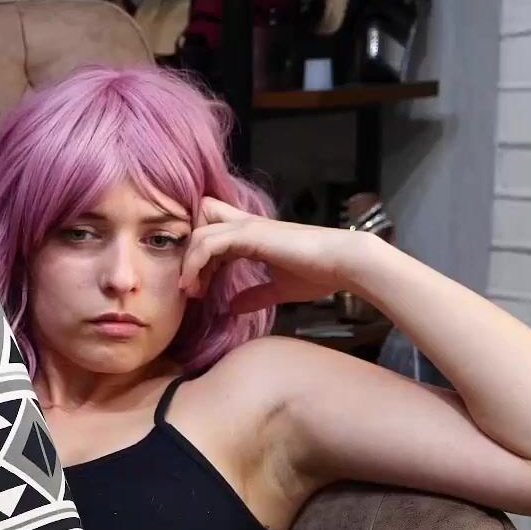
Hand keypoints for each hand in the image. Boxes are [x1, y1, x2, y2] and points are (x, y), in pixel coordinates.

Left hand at [178, 196, 365, 312]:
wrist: (343, 263)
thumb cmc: (320, 273)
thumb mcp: (279, 289)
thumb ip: (255, 295)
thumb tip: (233, 307)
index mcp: (253, 234)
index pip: (211, 230)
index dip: (199, 255)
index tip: (199, 286)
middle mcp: (246, 225)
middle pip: (199, 221)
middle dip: (187, 253)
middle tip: (191, 287)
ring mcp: (248, 226)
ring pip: (199, 233)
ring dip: (188, 263)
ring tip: (191, 291)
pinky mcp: (250, 234)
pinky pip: (209, 243)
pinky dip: (196, 263)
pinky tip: (197, 285)